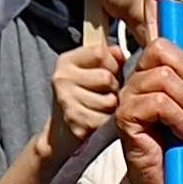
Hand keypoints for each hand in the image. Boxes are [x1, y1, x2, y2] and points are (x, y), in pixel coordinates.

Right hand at [44, 32, 125, 164]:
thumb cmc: (85, 94)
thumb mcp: (93, 69)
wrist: (61, 130)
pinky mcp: (74, 122)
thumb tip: (121, 53)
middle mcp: (62, 79)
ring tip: (103, 106)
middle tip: (106, 93)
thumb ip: (109, 56)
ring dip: (112, 106)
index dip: (112, 63)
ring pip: (109, 100)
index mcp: (66, 61)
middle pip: (106, 78)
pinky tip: (98, 119)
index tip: (109, 71)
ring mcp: (65, 101)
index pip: (100, 53)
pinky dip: (107, 121)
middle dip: (114, 87)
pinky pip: (105, 119)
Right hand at [117, 34, 182, 183]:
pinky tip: (178, 134)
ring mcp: (128, 98)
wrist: (180, 181)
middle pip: (160, 48)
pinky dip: (177, 118)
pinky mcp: (125, 118)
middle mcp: (138, 80)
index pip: (156, 34)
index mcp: (157, 74)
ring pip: (163, 77)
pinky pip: (157, 101)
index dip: (157, 8)